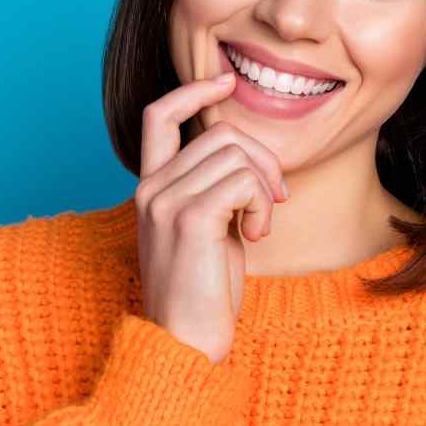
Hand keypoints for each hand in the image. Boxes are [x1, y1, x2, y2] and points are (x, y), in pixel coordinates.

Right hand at [135, 69, 288, 363]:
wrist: (185, 345)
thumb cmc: (203, 292)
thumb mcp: (208, 229)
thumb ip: (216, 189)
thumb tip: (251, 157)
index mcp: (151, 188)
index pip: (160, 115)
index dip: (193, 90)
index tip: (225, 81)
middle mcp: (151, 188)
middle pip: (221, 134)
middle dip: (263, 160)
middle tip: (274, 198)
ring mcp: (166, 201)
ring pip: (237, 155)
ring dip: (264, 187)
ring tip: (259, 225)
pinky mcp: (190, 218)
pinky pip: (244, 182)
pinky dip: (261, 204)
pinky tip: (256, 234)